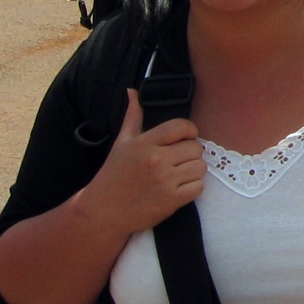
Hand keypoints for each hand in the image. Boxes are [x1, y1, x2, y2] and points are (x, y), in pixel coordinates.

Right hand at [78, 91, 204, 236]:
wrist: (103, 212)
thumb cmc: (113, 175)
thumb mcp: (121, 143)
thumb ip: (133, 116)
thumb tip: (132, 91)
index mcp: (144, 143)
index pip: (181, 126)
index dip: (189, 131)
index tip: (186, 138)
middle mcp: (156, 160)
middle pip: (195, 147)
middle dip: (190, 153)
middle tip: (178, 161)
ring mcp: (164, 181)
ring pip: (200, 167)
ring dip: (193, 171)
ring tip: (178, 175)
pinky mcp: (171, 200)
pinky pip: (199, 187)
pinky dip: (193, 188)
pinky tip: (179, 189)